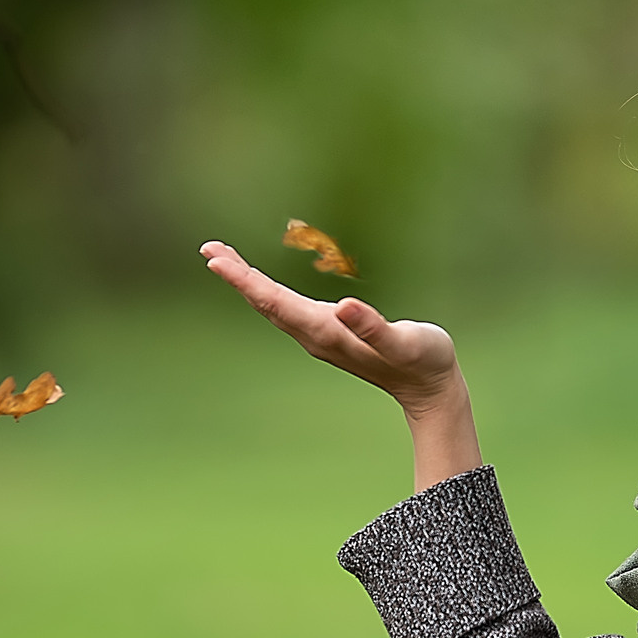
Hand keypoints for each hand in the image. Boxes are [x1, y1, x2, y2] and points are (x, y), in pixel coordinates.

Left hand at [199, 240, 481, 490]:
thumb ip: (373, 326)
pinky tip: (262, 283)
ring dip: (247, 282)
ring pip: (272, 306)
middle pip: (266, 303)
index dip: (245, 281)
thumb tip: (345, 306)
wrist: (429, 388)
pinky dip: (267, 290)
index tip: (216, 261)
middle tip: (209, 249)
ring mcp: (319, 336)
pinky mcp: (328, 333)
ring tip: (223, 258)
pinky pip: (286, 308)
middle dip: (237, 276)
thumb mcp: (404, 342)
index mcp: (326, 333)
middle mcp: (315, 336)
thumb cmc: (423, 360)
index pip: (275, 302)